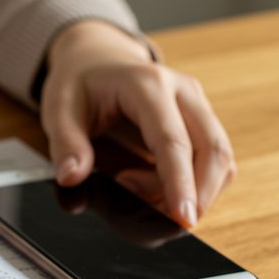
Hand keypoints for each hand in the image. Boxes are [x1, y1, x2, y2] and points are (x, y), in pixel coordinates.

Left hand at [39, 20, 235, 227]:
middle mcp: (182, 91)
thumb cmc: (79, 82)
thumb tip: (72, 177)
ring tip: (142, 193)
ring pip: (220, 157)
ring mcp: (196, 104)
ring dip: (195, 190)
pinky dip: (196, 182)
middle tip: (162, 219)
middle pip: (212, 150)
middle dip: (197, 194)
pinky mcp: (201, 118)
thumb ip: (66, 144)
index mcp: (147, 84)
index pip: (173, 141)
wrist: (98, 58)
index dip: (180, 183)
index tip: (183, 218)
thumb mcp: (58, 108)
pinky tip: (159, 187)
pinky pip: (214, 158)